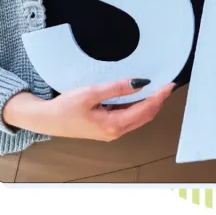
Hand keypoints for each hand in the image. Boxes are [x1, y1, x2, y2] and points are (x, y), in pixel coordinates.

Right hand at [3, 78, 174, 141]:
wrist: (46, 120)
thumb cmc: (64, 108)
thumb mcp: (91, 93)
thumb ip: (116, 88)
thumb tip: (139, 82)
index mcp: (113, 126)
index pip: (145, 110)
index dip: (159, 97)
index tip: (169, 85)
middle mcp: (115, 132)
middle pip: (145, 116)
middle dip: (158, 101)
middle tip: (167, 85)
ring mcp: (111, 131)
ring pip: (138, 117)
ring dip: (149, 103)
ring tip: (157, 88)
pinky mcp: (106, 127)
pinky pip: (128, 116)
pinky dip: (137, 106)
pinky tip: (139, 94)